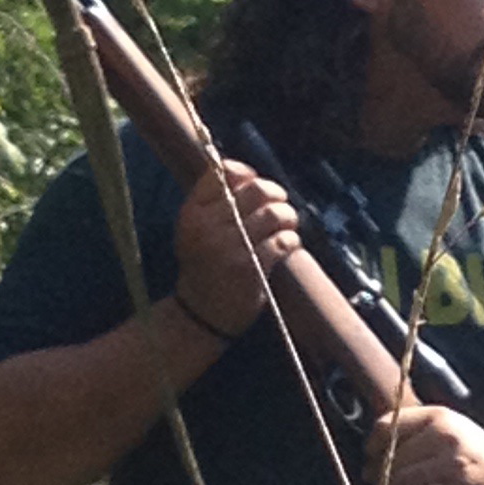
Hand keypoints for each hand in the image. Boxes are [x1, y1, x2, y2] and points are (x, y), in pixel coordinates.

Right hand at [172, 161, 296, 336]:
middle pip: (256, 190)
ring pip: (273, 214)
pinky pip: (282, 241)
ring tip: (288, 224)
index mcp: (192, 214)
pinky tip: (288, 244)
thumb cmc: (204, 266)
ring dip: (288, 216)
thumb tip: (245, 171)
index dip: (247, 174)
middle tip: (281, 204)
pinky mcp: (251, 268)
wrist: (200, 313)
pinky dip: (291, 240)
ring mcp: (230, 248)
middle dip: (276, 193)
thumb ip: (215, 202)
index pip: (222, 174)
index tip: (256, 185)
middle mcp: (208, 227)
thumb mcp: (196, 230)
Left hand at [365, 402, 483, 484]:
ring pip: (399, 480)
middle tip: (371, 483)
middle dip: (377, 473)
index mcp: (439, 417)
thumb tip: (381, 437)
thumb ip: (421, 429)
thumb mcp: (454, 428)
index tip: (369, 455)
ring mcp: (450, 465)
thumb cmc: (480, 454)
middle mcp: (443, 437)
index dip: (373, 443)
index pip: (389, 425)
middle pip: (391, 457)